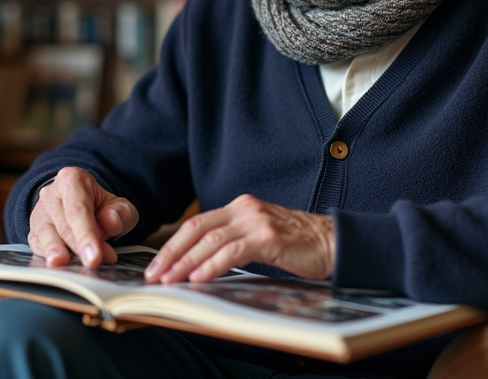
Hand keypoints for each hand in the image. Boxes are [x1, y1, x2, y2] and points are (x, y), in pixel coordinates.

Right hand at [27, 167, 138, 268]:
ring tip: (67, 267)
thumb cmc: (102, 207)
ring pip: (45, 236)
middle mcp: (50, 194)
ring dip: (57, 254)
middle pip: (62, 226)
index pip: (78, 210)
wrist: (83, 205)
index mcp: (72, 180)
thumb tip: (110, 222)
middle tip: (94, 263)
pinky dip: (49, 259)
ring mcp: (39, 214)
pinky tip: (63, 267)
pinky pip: (37, 248)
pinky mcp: (33, 233)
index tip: (95, 256)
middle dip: (78, 247)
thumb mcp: (119, 206)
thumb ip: (121, 213)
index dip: (86, 234)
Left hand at [144, 194, 334, 283]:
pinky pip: (234, 251)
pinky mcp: (270, 237)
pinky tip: (200, 278)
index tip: (156, 266)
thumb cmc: (296, 246)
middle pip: (197, 229)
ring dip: (186, 262)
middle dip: (171, 254)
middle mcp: (245, 209)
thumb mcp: (257, 238)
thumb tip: (196, 266)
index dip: (173, 245)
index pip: (196, 224)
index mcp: (239, 207)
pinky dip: (213, 265)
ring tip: (170, 280)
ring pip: (211, 240)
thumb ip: (231, 243)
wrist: (333, 242)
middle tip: (154, 276)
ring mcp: (257, 221)